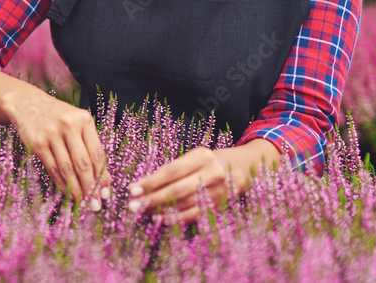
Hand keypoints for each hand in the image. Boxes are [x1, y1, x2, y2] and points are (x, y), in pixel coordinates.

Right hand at [0, 88, 111, 208]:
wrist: (27, 103)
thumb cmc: (58, 118)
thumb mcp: (77, 124)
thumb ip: (90, 146)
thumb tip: (103, 180)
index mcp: (84, 120)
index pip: (97, 153)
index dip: (102, 176)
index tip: (106, 193)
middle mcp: (68, 125)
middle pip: (83, 163)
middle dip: (91, 187)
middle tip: (96, 205)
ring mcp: (51, 134)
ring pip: (67, 169)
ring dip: (76, 189)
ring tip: (83, 203)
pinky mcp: (37, 143)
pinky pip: (52, 169)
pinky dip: (61, 184)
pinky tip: (68, 193)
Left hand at [126, 139, 279, 224]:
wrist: (243, 168)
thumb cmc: (208, 161)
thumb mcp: (192, 158)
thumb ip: (171, 170)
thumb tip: (141, 186)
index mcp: (202, 156)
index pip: (171, 171)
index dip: (151, 182)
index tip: (132, 189)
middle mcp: (212, 173)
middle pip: (176, 190)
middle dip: (152, 199)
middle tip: (132, 206)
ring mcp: (218, 192)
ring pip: (184, 204)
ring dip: (160, 210)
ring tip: (142, 212)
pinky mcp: (220, 206)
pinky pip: (194, 215)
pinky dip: (175, 218)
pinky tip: (160, 219)